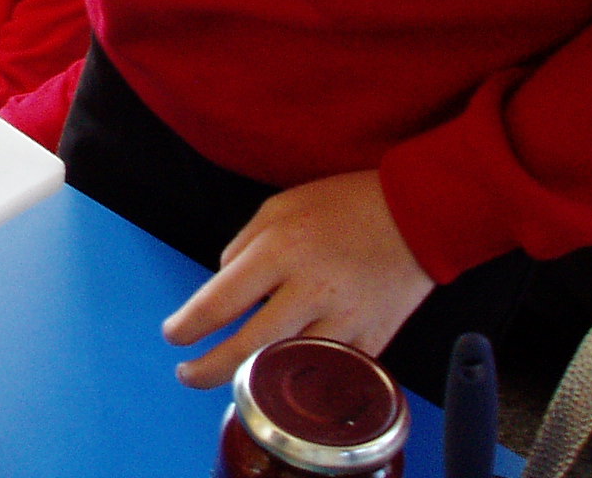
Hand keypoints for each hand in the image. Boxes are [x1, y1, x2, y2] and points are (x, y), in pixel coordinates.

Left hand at [161, 170, 433, 389]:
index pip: (219, 302)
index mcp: (281, 251)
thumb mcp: (279, 207)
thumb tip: (222, 285)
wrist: (417, 213)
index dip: (188, 326)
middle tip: (187, 373)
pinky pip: (331, 376)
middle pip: (247, 348)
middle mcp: (310, 289)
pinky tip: (282, 388)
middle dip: (208, 369)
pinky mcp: (372, 340)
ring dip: (252, 385)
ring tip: (229, 385)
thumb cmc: (345, 205)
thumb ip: (243, 247)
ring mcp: (344, 320)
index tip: (174, 336)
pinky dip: (304, 387)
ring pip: (289, 371)